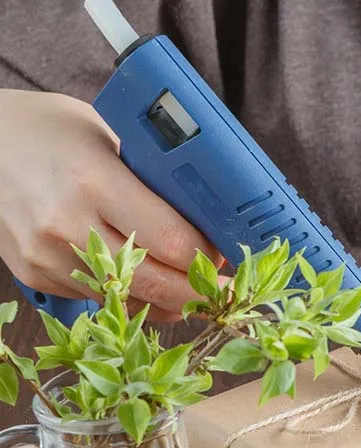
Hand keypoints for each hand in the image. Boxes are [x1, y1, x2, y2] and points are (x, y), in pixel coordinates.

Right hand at [0, 90, 221, 320]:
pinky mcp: (35, 275)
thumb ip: (151, 180)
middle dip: (199, 293)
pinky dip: (133, 299)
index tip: (225, 256)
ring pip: (130, 300)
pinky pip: (101, 300)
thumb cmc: (49, 131)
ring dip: (169, 302)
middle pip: (157, 282)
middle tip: (224, 291)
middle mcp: (67, 224)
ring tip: (194, 293)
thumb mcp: (107, 136)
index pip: (172, 240)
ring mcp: (48, 256)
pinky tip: (151, 288)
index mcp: (93, 180)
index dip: (207, 257)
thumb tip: (206, 219)